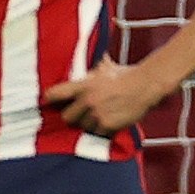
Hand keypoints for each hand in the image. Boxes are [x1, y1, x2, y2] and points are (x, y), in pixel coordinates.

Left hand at [44, 58, 163, 134]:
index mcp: (83, 85)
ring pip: (83, 127)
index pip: (55, 94)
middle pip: (66, 117)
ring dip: (90, 124)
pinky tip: (110, 122)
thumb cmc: (127, 74)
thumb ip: (96, 68)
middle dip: (73, 116)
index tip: (49, 102)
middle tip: (80, 114)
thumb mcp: (106, 68)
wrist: (145, 84)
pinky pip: (98, 133)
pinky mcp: (107, 125)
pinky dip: (103, 130)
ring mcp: (96, 114)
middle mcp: (87, 100)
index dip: (50, 99)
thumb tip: (98, 60)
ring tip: (100, 117)